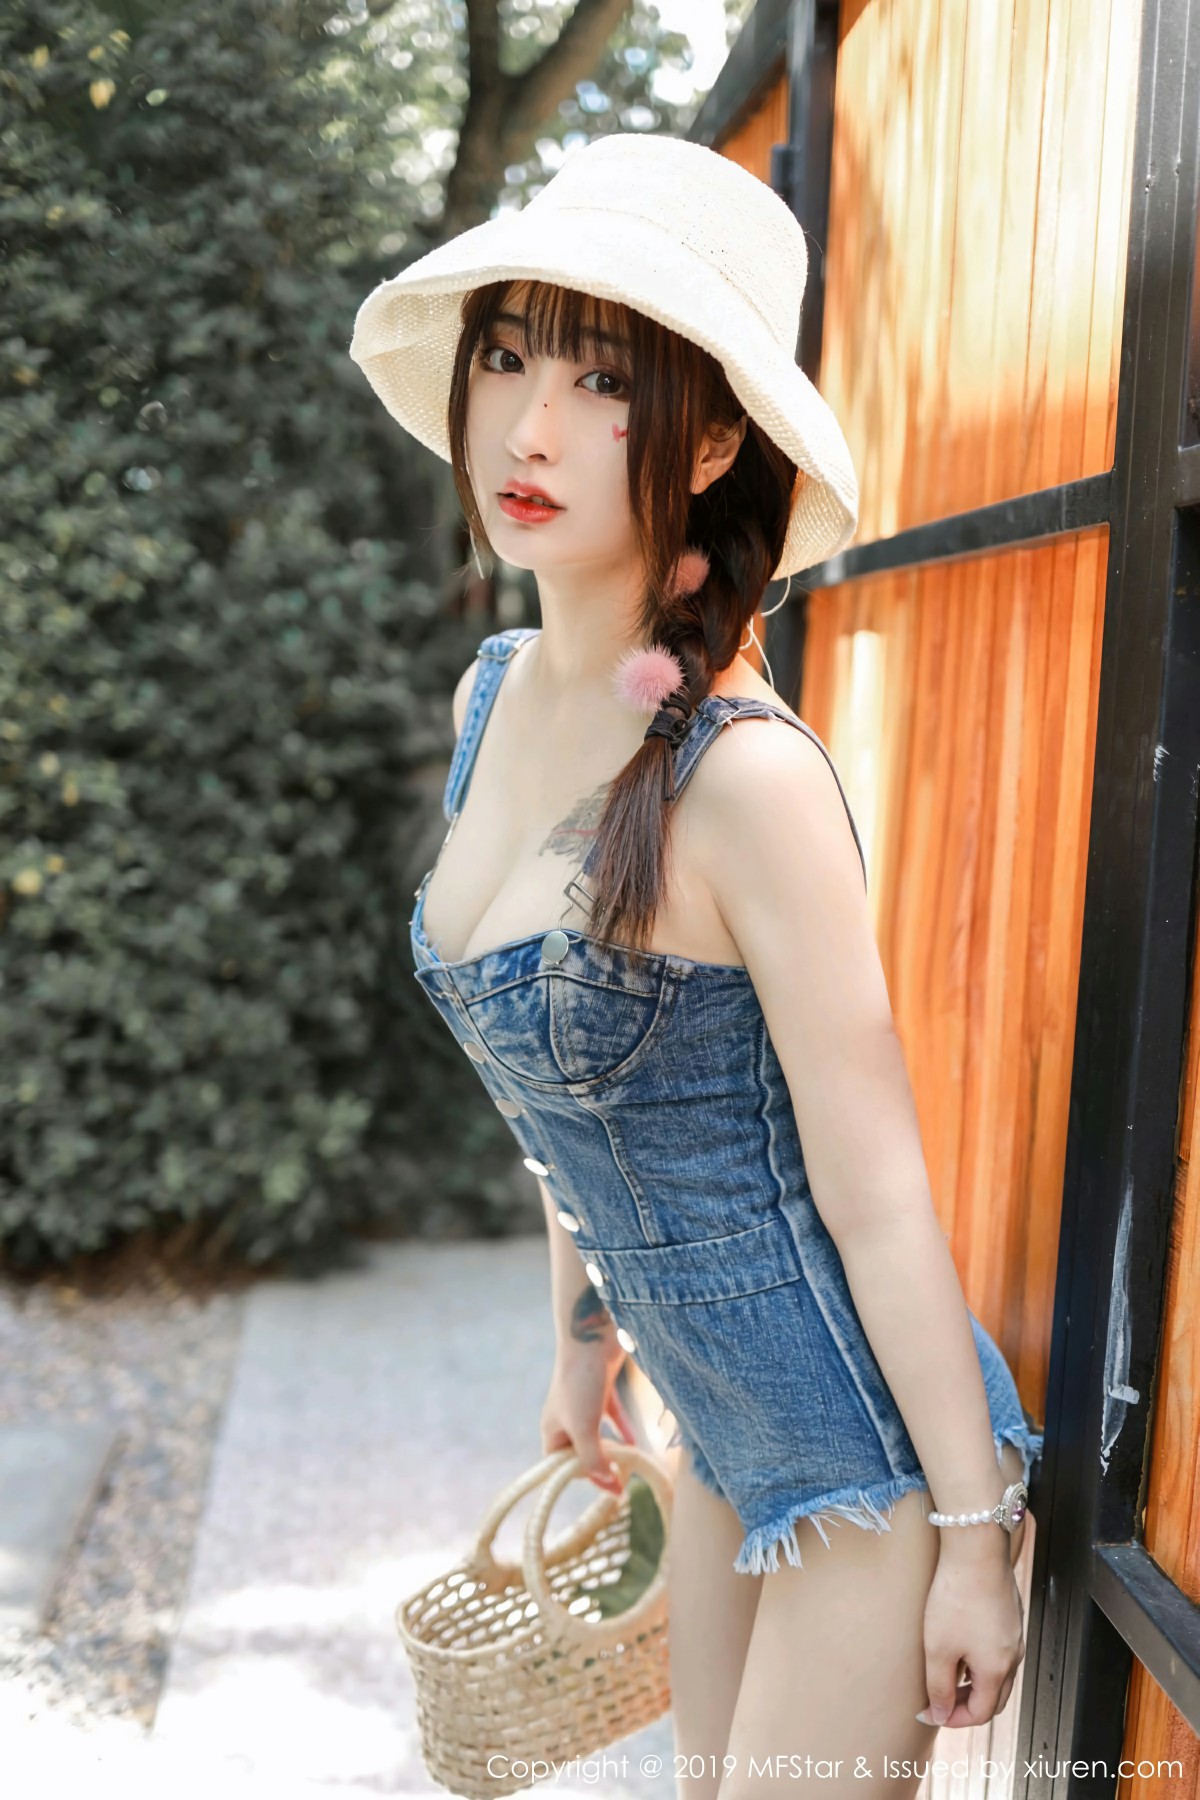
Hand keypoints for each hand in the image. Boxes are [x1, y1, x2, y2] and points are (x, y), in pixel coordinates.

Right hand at [540, 1340, 635, 1494]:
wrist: (593, 1334)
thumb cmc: (581, 1382)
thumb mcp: (584, 1428)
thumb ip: (594, 1459)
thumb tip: (609, 1486)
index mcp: (553, 1429)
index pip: (559, 1466)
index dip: (579, 1479)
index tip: (607, 1488)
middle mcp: (566, 1417)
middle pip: (581, 1452)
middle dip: (599, 1466)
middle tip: (622, 1481)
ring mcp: (585, 1402)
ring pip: (598, 1435)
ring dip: (612, 1450)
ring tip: (630, 1466)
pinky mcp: (602, 1389)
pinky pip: (612, 1417)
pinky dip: (622, 1430)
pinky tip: (636, 1442)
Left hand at [917, 1538, 1025, 1728]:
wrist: (977, 1550)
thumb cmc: (957, 1597)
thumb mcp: (938, 1648)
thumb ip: (939, 1686)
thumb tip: (939, 1715)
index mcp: (998, 1670)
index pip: (980, 1713)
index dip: (954, 1719)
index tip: (930, 1712)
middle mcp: (1013, 1656)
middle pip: (994, 1697)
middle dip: (967, 1705)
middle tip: (940, 1700)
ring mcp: (1015, 1634)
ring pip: (999, 1674)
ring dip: (974, 1683)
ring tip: (947, 1674)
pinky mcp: (1010, 1615)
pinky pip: (999, 1650)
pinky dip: (981, 1661)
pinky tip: (960, 1645)